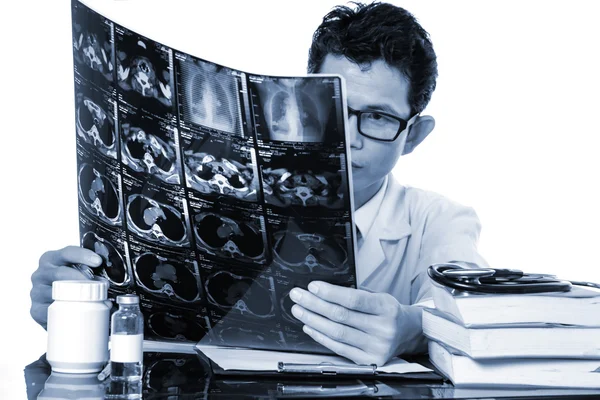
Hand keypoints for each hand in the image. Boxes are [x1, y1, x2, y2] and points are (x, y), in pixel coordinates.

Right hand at [30, 246, 102, 328]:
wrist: (60, 309)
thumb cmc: (72, 286)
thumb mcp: (79, 273)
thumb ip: (92, 270)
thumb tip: (111, 276)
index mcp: (52, 259)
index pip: (66, 253)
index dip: (83, 255)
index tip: (98, 261)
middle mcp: (41, 274)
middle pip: (60, 272)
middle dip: (83, 278)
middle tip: (101, 285)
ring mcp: (37, 292)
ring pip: (57, 292)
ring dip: (79, 297)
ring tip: (96, 301)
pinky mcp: (36, 310)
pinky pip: (51, 310)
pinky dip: (67, 312)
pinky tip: (78, 312)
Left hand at [290, 281, 424, 365]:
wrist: (408, 334)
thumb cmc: (389, 312)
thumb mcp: (379, 298)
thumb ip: (356, 296)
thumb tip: (323, 292)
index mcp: (386, 308)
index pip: (353, 300)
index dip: (330, 293)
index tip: (313, 286)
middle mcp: (383, 329)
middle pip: (341, 316)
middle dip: (314, 304)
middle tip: (298, 296)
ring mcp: (375, 347)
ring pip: (337, 333)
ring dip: (313, 320)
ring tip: (299, 310)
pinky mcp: (367, 361)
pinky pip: (338, 348)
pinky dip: (321, 336)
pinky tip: (310, 326)